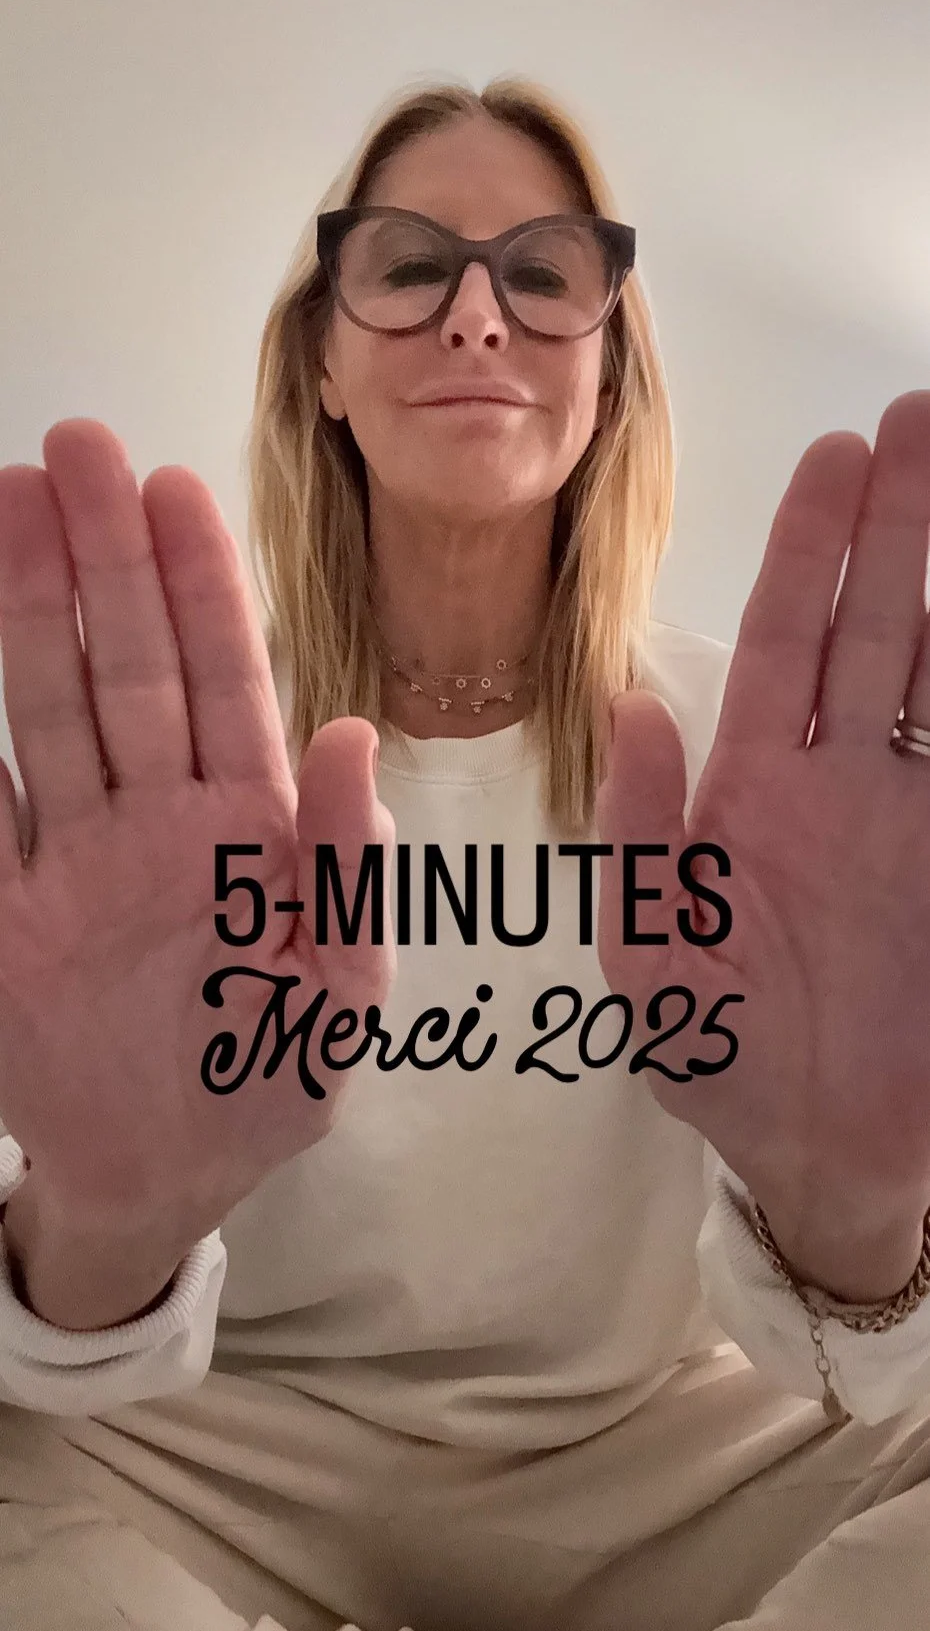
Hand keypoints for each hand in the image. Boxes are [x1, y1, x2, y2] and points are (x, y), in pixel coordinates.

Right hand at [0, 420, 395, 1242]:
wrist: (160, 1181)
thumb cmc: (263, 1085)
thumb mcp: (336, 994)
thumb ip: (349, 872)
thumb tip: (351, 733)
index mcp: (247, 830)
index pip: (223, 684)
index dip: (199, 587)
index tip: (172, 489)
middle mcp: (155, 820)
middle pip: (125, 670)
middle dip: (102, 561)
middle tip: (72, 449)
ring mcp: (72, 858)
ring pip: (47, 712)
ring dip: (24, 614)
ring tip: (7, 504)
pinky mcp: (8, 910)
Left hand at [596, 390, 929, 1240]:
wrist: (826, 1156)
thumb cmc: (725, 1065)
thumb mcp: (649, 960)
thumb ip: (638, 836)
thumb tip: (631, 705)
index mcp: (753, 794)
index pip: (784, 642)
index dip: (809, 551)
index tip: (832, 459)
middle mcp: (837, 783)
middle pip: (870, 626)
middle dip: (896, 525)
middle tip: (919, 422)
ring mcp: (907, 815)